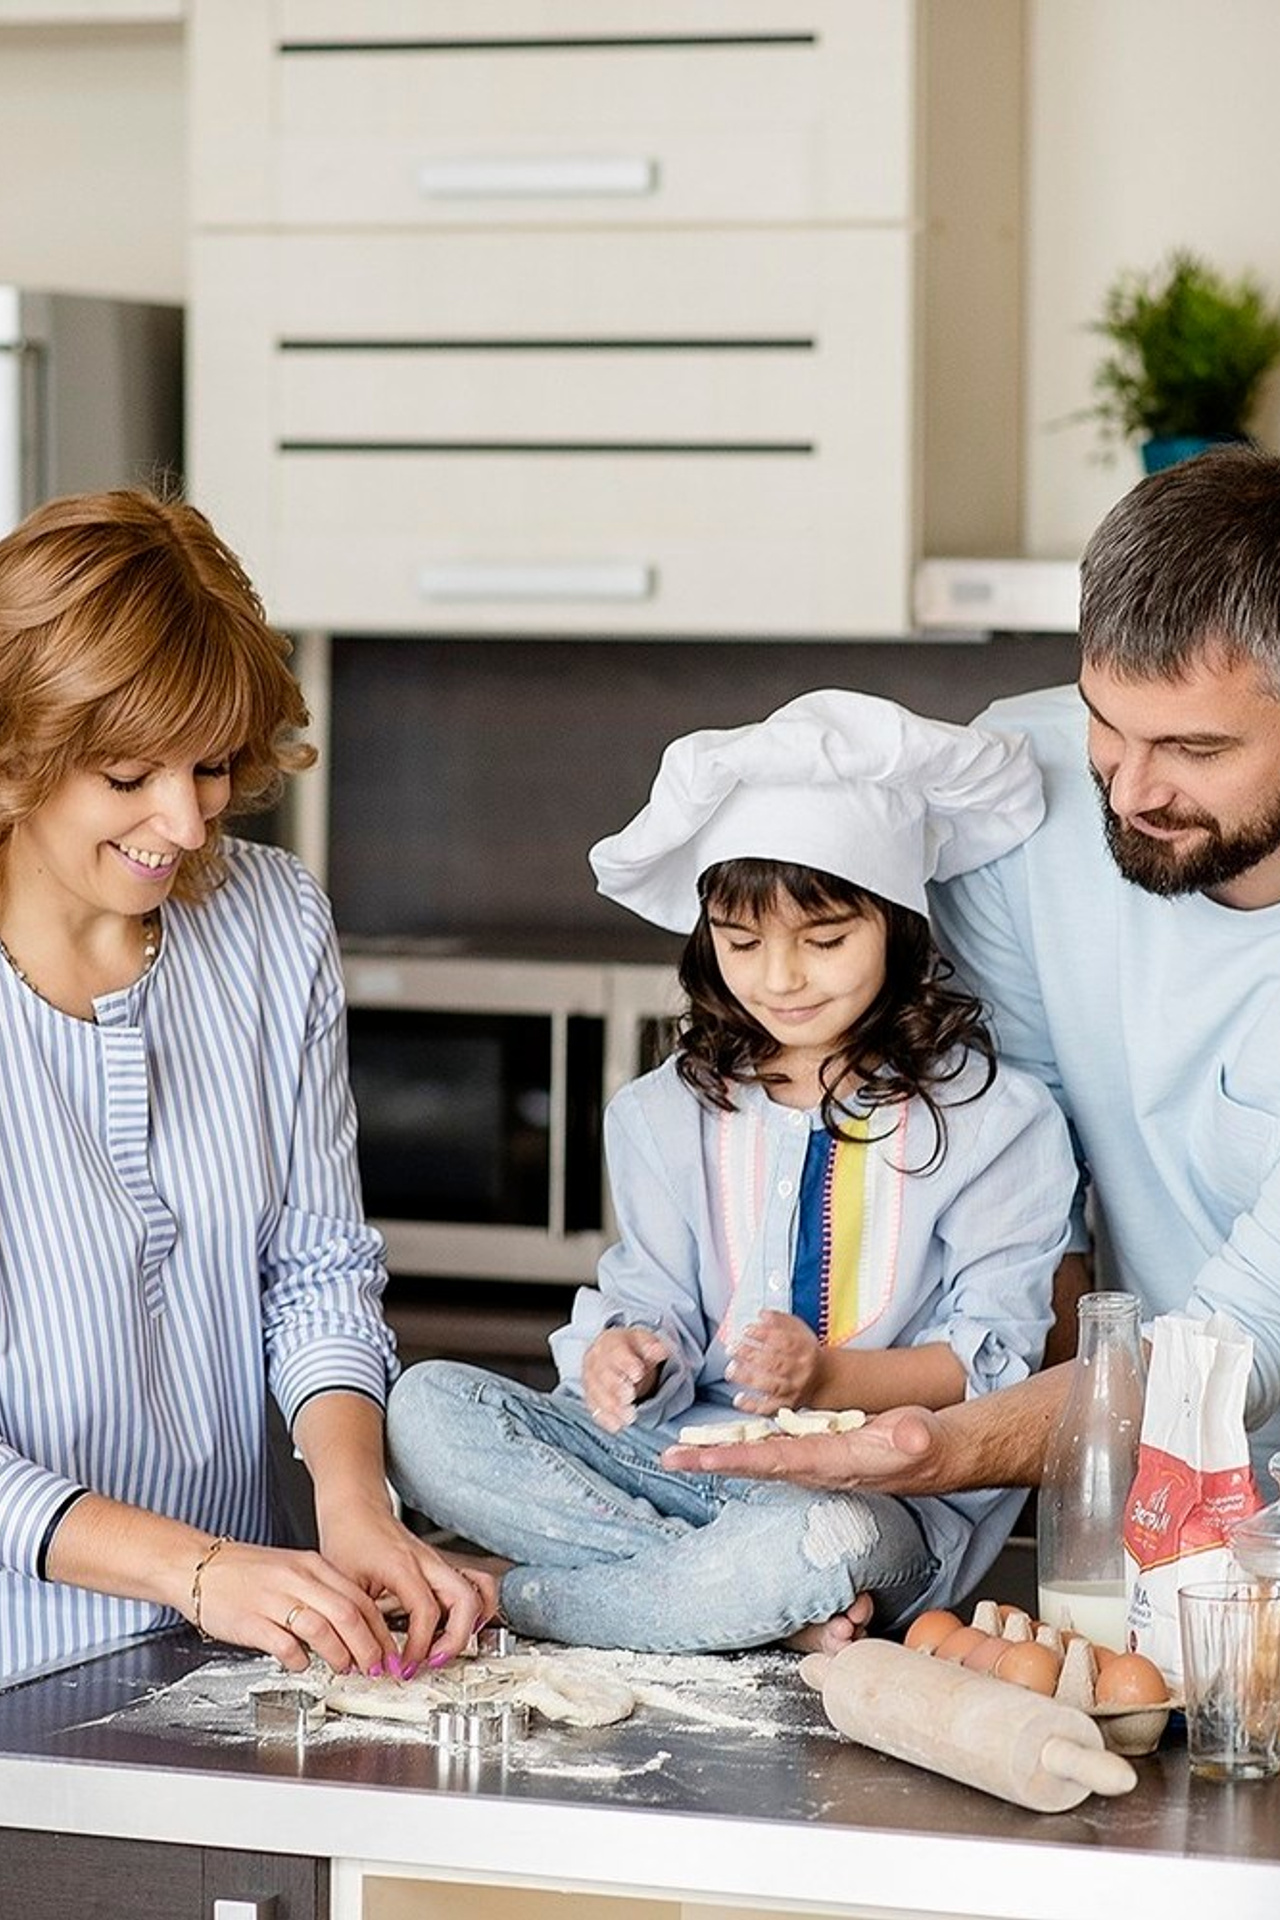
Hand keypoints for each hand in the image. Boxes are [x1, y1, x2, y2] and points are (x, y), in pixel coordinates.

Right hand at [186, 1536, 406, 1676]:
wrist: (199, 1565)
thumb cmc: (245, 1572)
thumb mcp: (292, 1570)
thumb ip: (321, 1592)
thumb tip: (353, 1624)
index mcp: (312, 1566)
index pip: (359, 1598)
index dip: (379, 1629)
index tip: (387, 1649)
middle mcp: (297, 1580)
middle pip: (348, 1614)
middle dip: (368, 1646)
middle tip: (375, 1667)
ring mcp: (274, 1599)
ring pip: (322, 1628)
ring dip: (340, 1654)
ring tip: (345, 1669)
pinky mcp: (251, 1621)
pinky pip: (284, 1644)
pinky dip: (299, 1658)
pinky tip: (301, 1664)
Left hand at [318, 1496, 497, 1675]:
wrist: (355, 1507)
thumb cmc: (349, 1537)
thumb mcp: (344, 1583)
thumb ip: (358, 1620)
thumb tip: (367, 1657)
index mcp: (404, 1566)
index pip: (426, 1612)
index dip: (418, 1646)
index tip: (403, 1665)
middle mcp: (428, 1562)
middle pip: (466, 1600)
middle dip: (455, 1639)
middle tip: (432, 1661)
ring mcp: (438, 1563)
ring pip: (479, 1590)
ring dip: (471, 1623)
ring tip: (449, 1647)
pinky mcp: (440, 1567)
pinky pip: (474, 1585)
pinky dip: (474, 1609)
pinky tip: (457, 1627)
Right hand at [582, 1326, 669, 1431]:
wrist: (617, 1356)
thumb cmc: (633, 1350)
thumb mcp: (645, 1343)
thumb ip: (652, 1347)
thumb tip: (661, 1350)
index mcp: (609, 1342)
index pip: (615, 1351)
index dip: (626, 1363)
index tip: (639, 1374)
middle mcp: (595, 1360)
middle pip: (603, 1374)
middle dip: (616, 1387)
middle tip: (630, 1398)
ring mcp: (590, 1380)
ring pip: (596, 1394)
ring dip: (612, 1407)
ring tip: (629, 1417)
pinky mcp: (590, 1397)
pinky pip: (594, 1409)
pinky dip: (605, 1419)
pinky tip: (617, 1426)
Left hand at [661, 1404, 946, 1492]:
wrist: (931, 1456)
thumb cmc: (925, 1444)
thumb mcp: (923, 1435)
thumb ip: (914, 1436)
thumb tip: (910, 1434)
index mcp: (835, 1463)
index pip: (780, 1462)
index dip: (742, 1461)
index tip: (706, 1460)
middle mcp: (815, 1468)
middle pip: (754, 1466)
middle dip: (712, 1462)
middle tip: (669, 1458)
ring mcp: (812, 1463)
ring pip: (756, 1460)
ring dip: (716, 1456)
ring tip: (678, 1453)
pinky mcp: (812, 1453)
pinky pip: (768, 1451)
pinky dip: (737, 1448)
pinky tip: (714, 1445)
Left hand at [726, 1311, 820, 1414]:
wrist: (824, 1379)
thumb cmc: (805, 1351)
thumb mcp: (799, 1331)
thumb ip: (781, 1321)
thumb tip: (762, 1314)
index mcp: (805, 1349)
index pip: (785, 1341)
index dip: (764, 1335)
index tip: (746, 1330)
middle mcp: (801, 1370)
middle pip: (775, 1363)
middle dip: (750, 1355)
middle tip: (731, 1348)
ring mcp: (794, 1389)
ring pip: (771, 1385)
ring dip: (748, 1378)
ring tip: (731, 1370)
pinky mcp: (786, 1405)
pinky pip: (770, 1408)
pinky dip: (753, 1405)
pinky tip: (738, 1399)